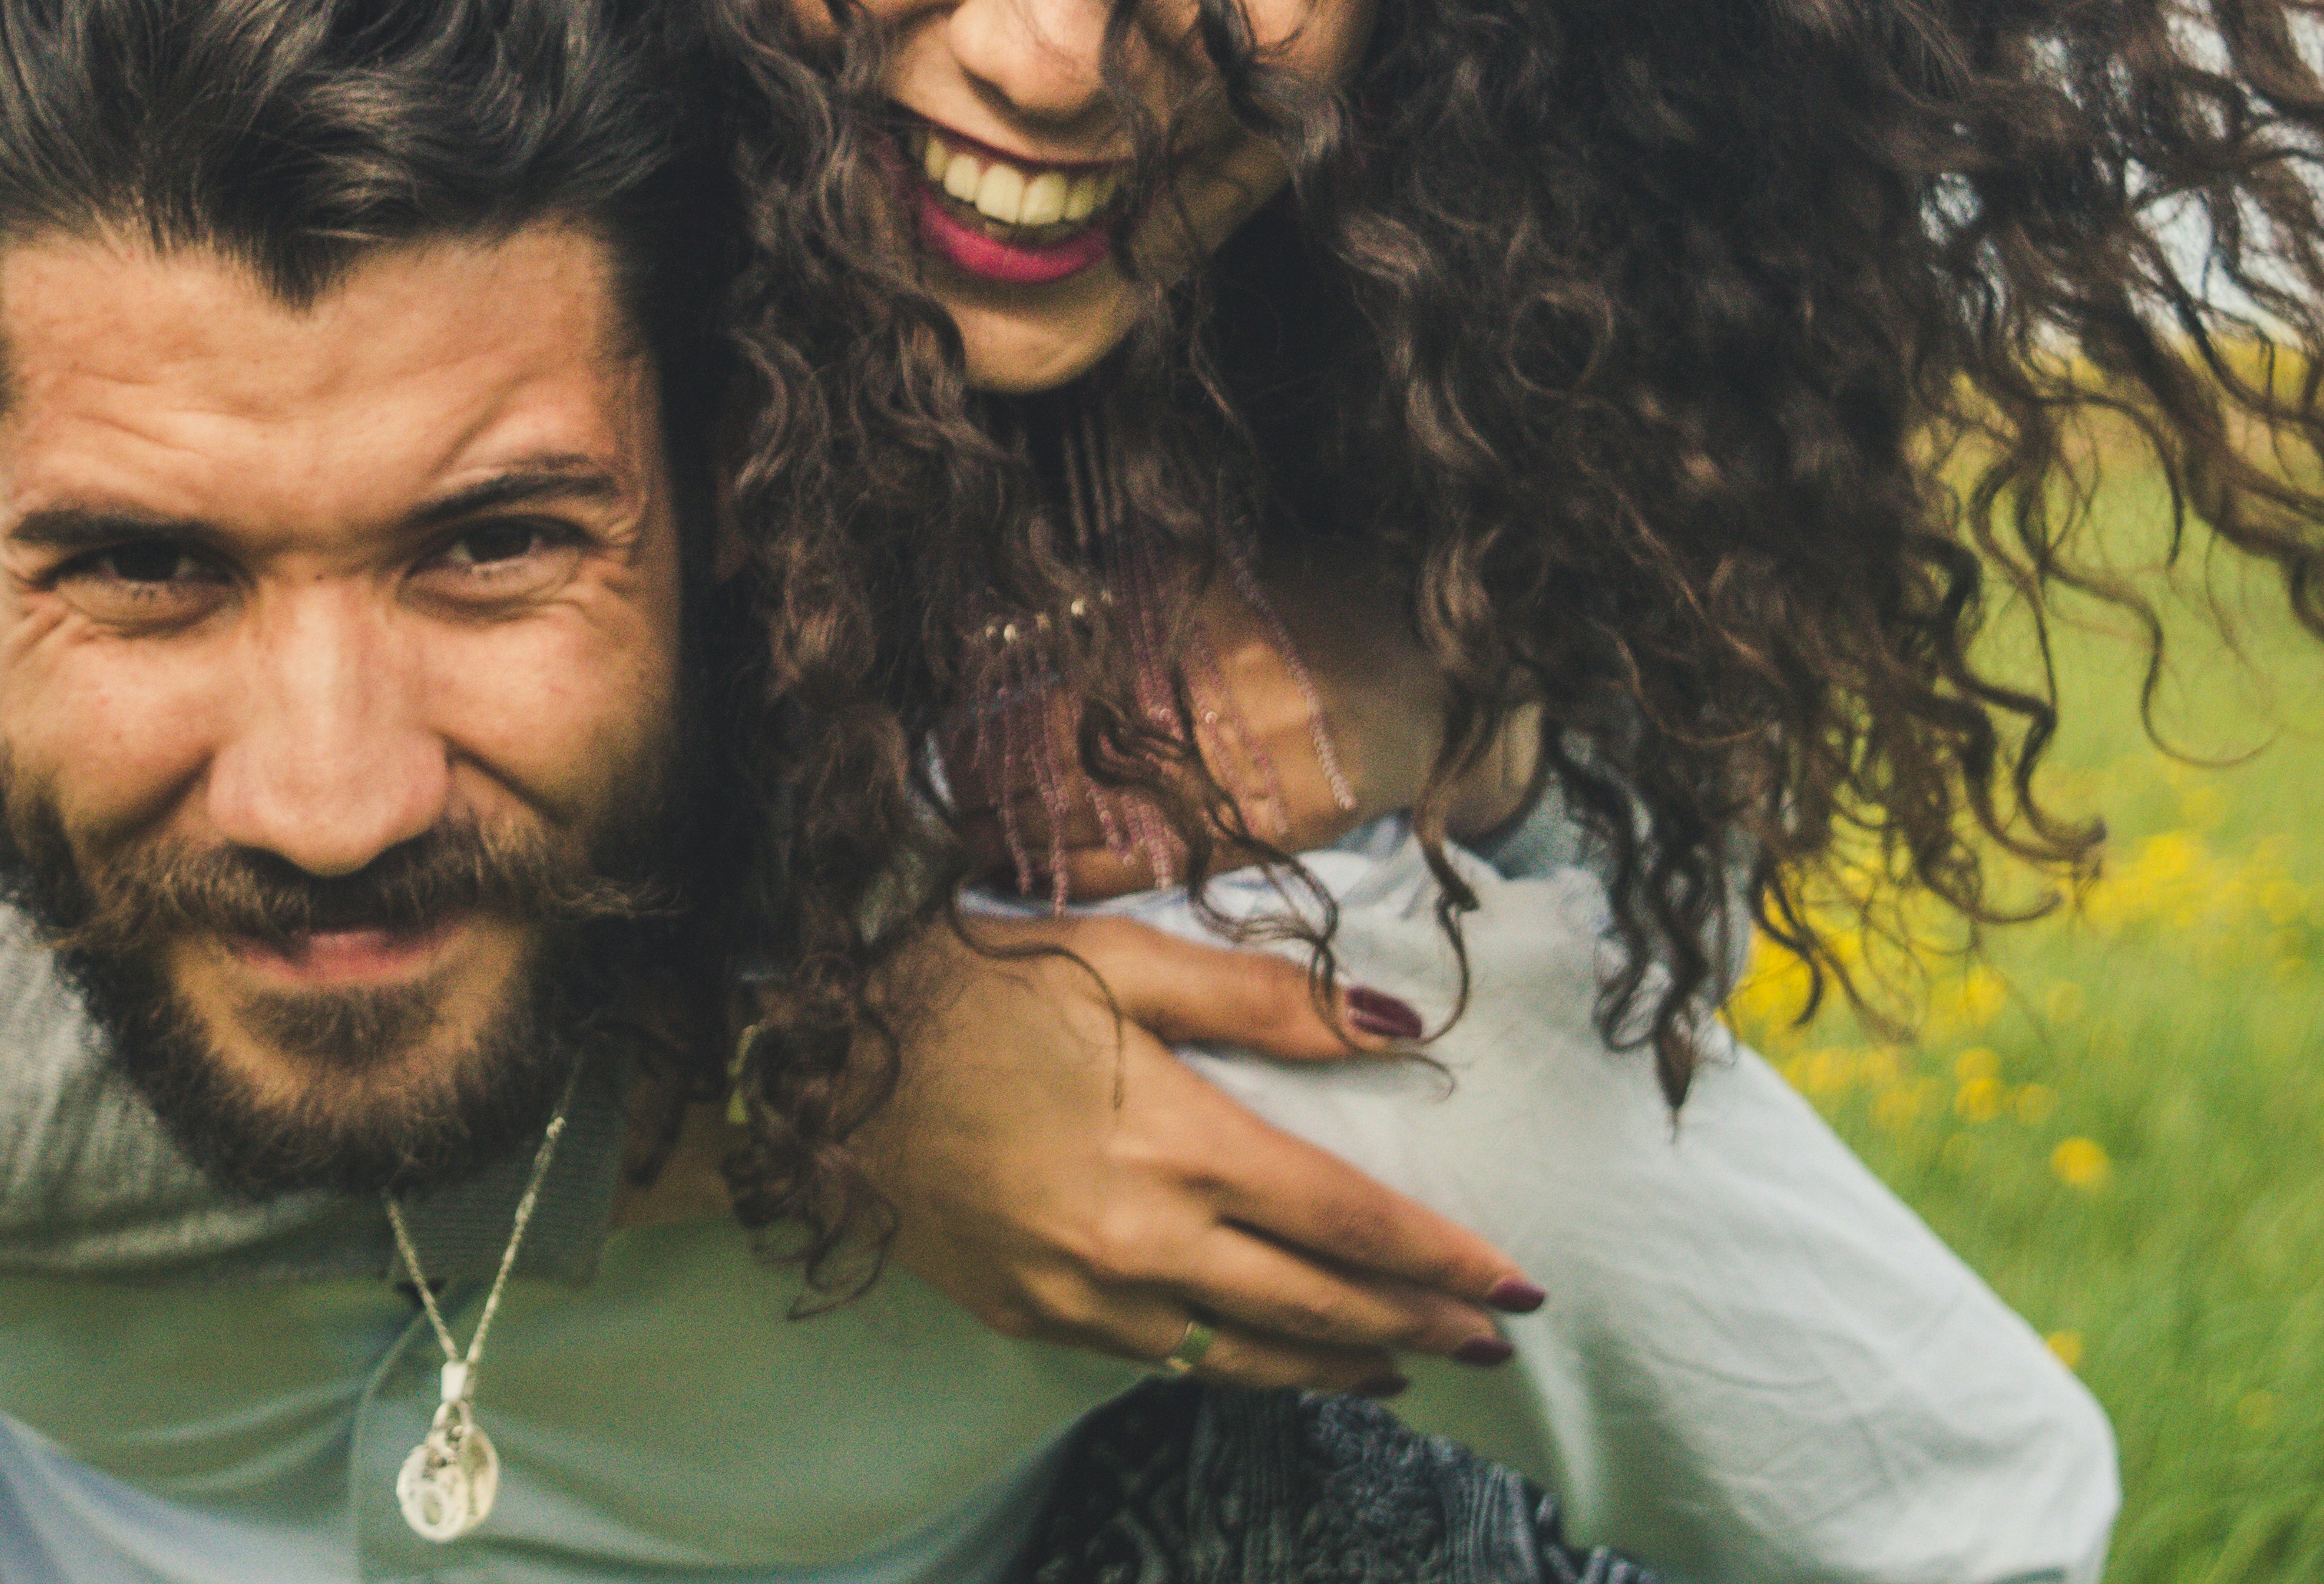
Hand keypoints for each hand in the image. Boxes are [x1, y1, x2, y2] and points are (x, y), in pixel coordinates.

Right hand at [859, 912, 1541, 1394]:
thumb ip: (1264, 999)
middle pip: (1315, 1305)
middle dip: (1416, 1325)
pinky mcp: (1029, 1317)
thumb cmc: (969, 984)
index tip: (1512, 1277)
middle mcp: (1138, 1240)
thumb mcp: (1119, 957)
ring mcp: (1079, 1295)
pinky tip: (1273, 1357)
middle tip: (1492, 1337)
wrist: (810, 1061)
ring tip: (1406, 1366)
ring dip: (1337, 1365)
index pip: (1345, 1221)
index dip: (1438, 1257)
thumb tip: (1394, 1022)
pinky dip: (1237, 1366)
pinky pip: (1163, 1361)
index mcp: (1174, 1141)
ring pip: (1243, 1355)